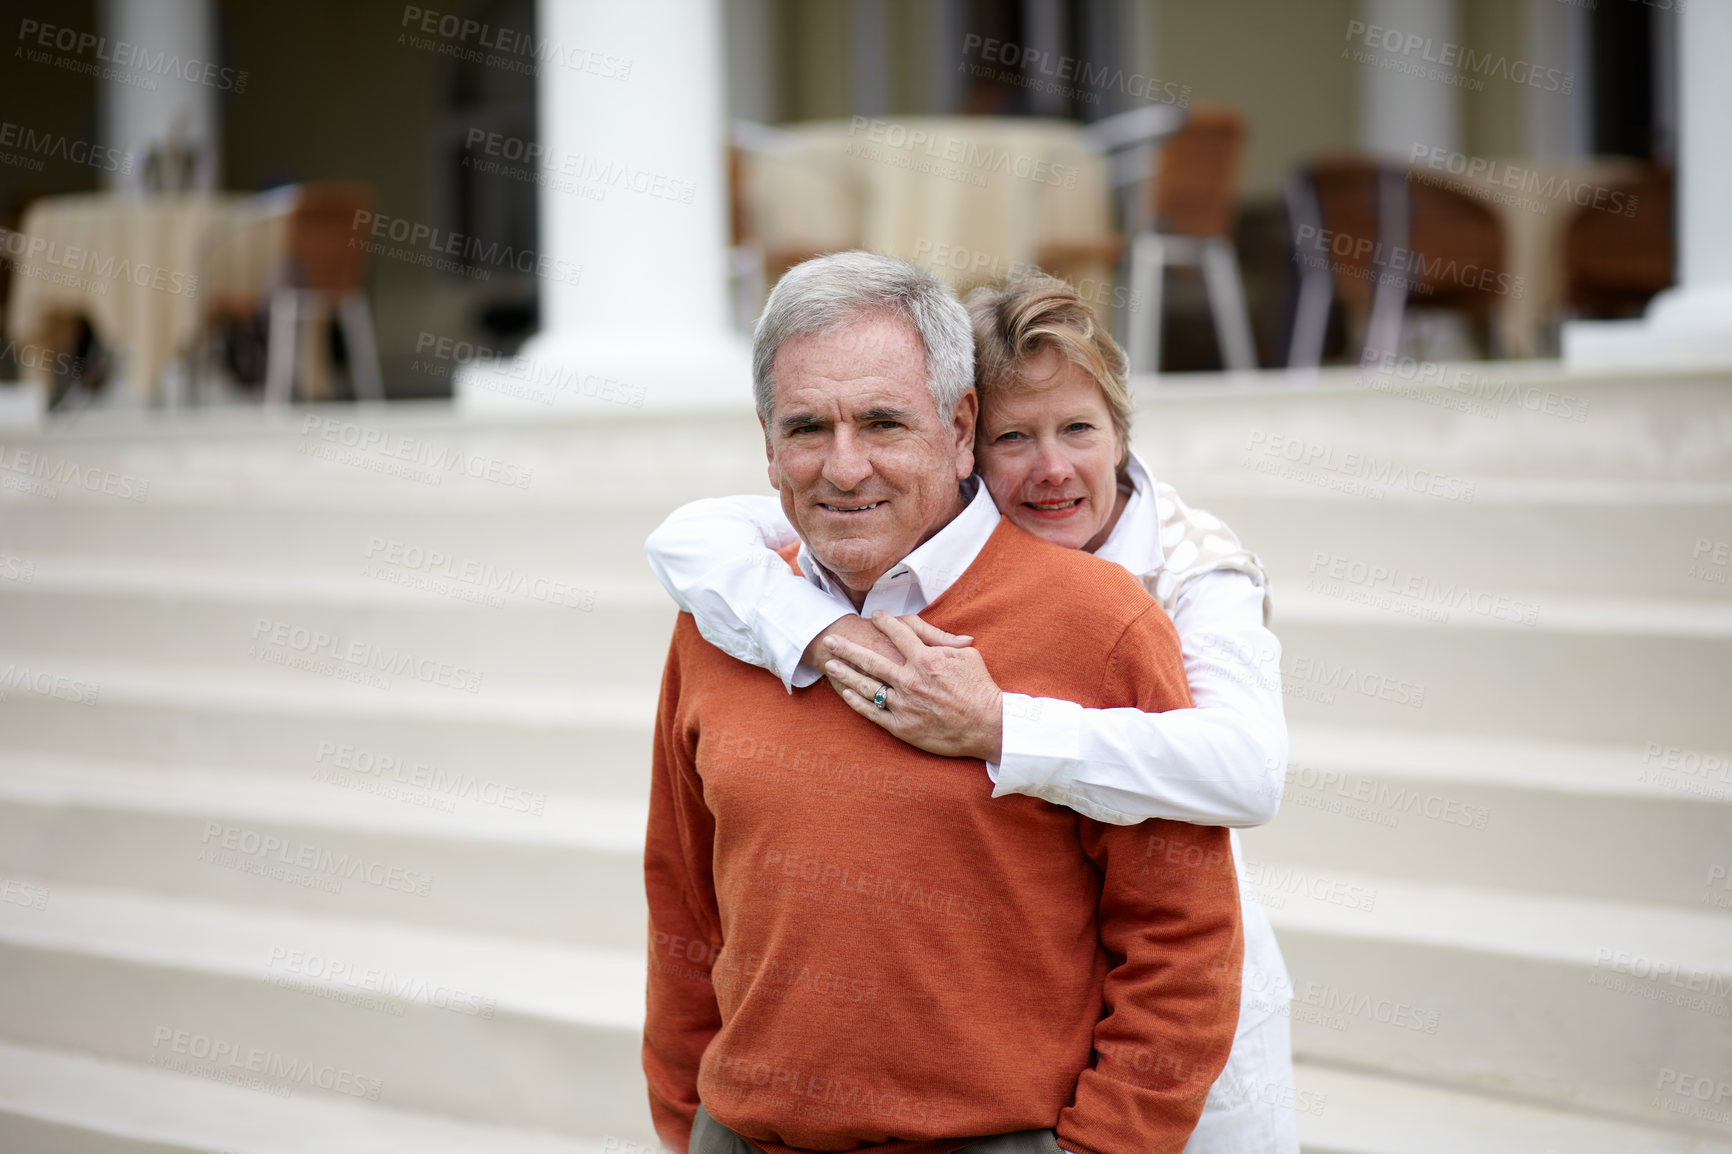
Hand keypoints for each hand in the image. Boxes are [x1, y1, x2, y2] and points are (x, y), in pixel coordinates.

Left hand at [822, 611, 1002, 761]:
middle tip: (830, 639)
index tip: (874, 616)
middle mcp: (910, 680)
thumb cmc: (980, 689)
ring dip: (846, 673)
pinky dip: (858, 702)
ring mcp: (904, 704)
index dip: (885, 622)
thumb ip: (947, 642)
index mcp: (925, 660)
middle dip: (848, 648)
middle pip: (871, 659)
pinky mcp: (902, 727)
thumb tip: (933, 629)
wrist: (987, 726)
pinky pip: (873, 713)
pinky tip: (846, 694)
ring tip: (830, 663)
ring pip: (867, 685)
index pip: (899, 634)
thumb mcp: (967, 657)